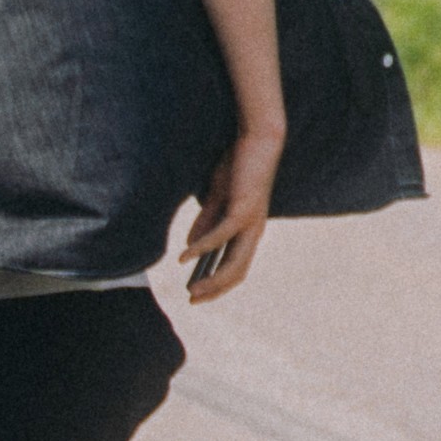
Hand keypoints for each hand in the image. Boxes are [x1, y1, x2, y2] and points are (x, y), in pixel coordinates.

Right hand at [181, 131, 280, 304]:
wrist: (256, 140)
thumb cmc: (238, 167)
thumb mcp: (216, 199)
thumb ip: (204, 223)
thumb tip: (189, 249)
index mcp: (249, 231)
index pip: (236, 267)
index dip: (218, 284)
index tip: (197, 295)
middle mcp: (254, 232)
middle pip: (237, 272)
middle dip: (214, 289)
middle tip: (192, 300)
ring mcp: (250, 223)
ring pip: (234, 262)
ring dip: (211, 279)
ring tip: (190, 289)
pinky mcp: (242, 210)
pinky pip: (220, 237)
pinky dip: (202, 249)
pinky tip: (185, 258)